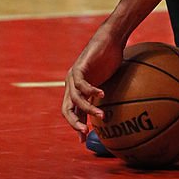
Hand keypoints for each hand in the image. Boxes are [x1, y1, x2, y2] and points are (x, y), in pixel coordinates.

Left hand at [62, 24, 125, 138]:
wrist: (110, 39)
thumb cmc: (110, 60)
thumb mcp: (105, 83)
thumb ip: (103, 97)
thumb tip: (111, 113)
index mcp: (75, 90)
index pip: (72, 112)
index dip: (76, 125)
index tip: (84, 139)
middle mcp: (71, 85)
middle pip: (67, 109)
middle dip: (75, 123)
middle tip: (86, 133)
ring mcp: (73, 76)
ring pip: (76, 99)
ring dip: (88, 109)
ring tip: (102, 114)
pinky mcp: (79, 68)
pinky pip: (82, 84)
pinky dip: (92, 91)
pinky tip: (102, 94)